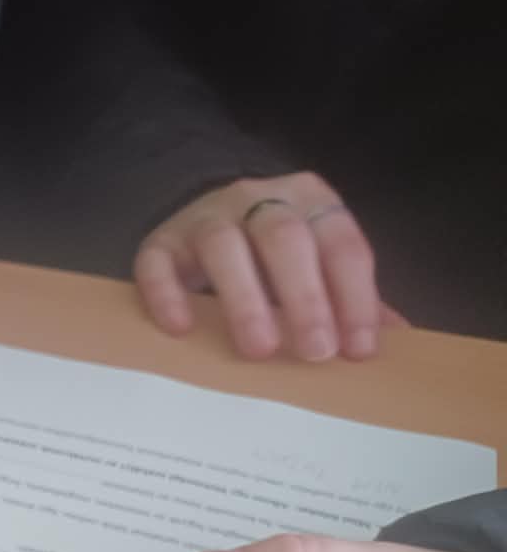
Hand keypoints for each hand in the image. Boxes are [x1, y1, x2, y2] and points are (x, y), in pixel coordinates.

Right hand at [133, 172, 403, 361]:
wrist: (203, 211)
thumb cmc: (273, 252)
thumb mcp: (318, 261)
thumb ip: (349, 295)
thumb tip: (393, 341)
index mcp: (311, 200)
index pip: (341, 243)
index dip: (354, 297)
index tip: (357, 350)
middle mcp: (258, 198)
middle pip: (283, 238)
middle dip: (305, 297)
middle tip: (314, 353)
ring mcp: (204, 216)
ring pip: (223, 245)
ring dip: (245, 299)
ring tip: (259, 350)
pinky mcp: (160, 239)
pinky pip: (159, 263)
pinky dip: (168, 295)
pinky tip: (182, 328)